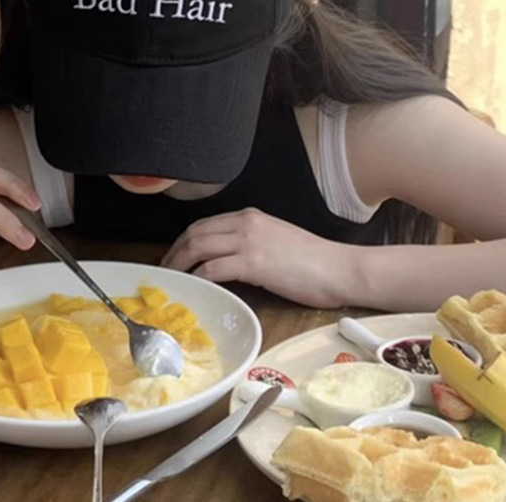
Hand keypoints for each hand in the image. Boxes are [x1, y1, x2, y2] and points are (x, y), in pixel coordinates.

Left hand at [161, 208, 354, 307]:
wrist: (339, 268)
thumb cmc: (313, 262)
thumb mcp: (276, 240)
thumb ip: (250, 243)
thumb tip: (227, 261)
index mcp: (250, 217)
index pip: (205, 224)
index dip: (183, 241)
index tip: (174, 258)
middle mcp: (246, 223)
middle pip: (195, 233)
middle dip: (174, 252)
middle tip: (166, 272)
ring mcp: (249, 241)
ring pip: (199, 247)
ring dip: (180, 265)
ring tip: (173, 282)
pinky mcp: (254, 262)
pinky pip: (214, 268)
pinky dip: (199, 277)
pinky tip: (195, 288)